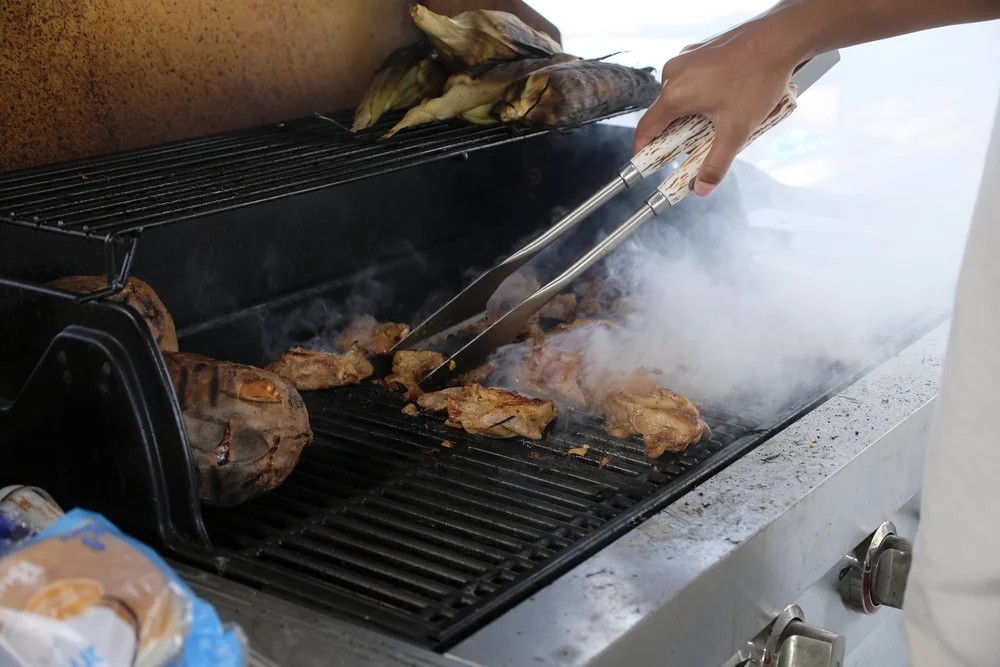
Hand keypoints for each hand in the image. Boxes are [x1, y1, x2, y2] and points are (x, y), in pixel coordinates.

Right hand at [633, 21, 801, 196]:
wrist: (779, 39)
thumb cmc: (757, 78)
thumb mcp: (737, 130)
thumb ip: (716, 163)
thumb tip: (702, 188)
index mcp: (675, 94)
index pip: (646, 129)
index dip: (643, 150)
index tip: (646, 164)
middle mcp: (674, 73)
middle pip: (664, 114)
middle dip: (677, 134)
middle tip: (694, 148)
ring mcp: (686, 59)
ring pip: (680, 96)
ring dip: (692, 114)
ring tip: (718, 122)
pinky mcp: (699, 51)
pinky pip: (692, 80)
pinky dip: (702, 95)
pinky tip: (725, 100)